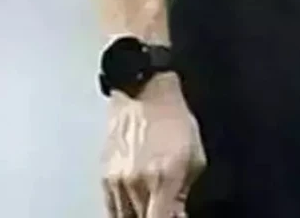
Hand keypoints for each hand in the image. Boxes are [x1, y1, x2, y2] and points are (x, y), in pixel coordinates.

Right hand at [102, 74, 205, 217]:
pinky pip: (112, 207)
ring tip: (153, 205)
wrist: (142, 93)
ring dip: (140, 215)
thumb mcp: (195, 156)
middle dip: (156, 216)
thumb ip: (186, 193)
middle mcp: (135, 182)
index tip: (175, 217)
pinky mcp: (104, 177)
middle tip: (167, 209)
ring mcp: (116, 181)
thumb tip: (178, 215)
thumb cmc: (172, 118)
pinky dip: (126, 210)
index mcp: (162, 178)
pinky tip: (139, 202)